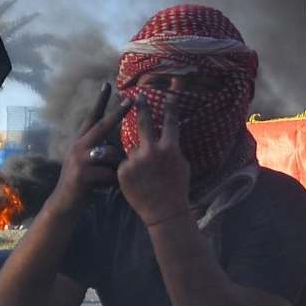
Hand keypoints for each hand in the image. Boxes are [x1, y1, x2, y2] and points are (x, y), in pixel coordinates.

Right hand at [46, 108, 124, 213]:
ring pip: (110, 153)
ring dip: (118, 167)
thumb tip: (119, 143)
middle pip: (102, 125)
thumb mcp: (89, 162)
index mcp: (81, 141)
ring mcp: (79, 159)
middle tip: (131, 99)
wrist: (64, 204)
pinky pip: (110, 173)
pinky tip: (110, 189)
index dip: (100, 101)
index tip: (108, 84)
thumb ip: (100, 150)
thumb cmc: (83, 184)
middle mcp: (78, 146)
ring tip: (114, 180)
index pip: (92, 117)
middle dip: (118, 112)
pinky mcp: (83, 175)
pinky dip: (116, 182)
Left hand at [114, 98, 191, 227]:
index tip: (169, 94)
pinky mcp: (123, 170)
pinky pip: (125, 163)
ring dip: (138, 158)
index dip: (171, 106)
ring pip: (133, 150)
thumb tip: (167, 139)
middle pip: (144, 123)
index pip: (171, 122)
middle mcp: (152, 150)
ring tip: (146, 176)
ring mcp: (136, 160)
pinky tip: (138, 182)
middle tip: (137, 96)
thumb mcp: (181, 165)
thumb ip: (171, 150)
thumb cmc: (177, 189)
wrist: (163, 211)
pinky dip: (130, 170)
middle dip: (141, 107)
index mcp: (170, 148)